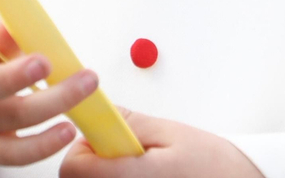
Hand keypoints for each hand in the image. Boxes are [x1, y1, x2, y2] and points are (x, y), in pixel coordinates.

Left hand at [60, 112, 263, 177]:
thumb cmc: (211, 166)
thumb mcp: (171, 133)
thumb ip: (129, 124)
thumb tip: (100, 113)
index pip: (73, 167)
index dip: (82, 147)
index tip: (102, 137)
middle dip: (96, 160)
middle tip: (130, 152)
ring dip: (110, 173)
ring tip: (144, 167)